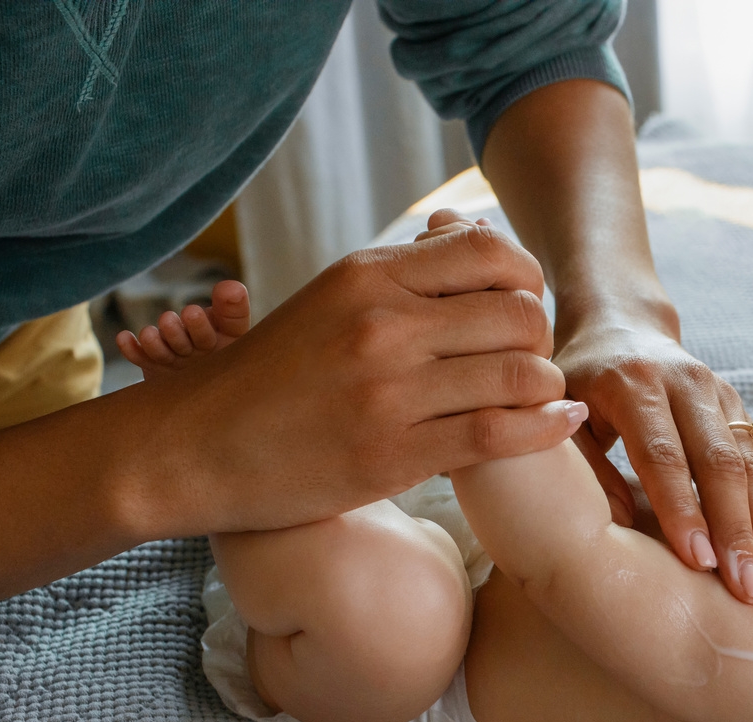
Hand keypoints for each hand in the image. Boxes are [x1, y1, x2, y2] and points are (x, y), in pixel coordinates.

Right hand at [138, 221, 581, 535]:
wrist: (193, 447)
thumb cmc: (270, 375)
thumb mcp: (331, 299)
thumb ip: (403, 274)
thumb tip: (476, 236)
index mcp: (368, 276)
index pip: (490, 253)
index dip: (529, 281)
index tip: (524, 306)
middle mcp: (383, 325)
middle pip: (519, 313)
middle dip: (542, 338)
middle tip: (531, 358)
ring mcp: (390, 392)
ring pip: (520, 373)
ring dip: (545, 385)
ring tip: (538, 395)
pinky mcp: (394, 455)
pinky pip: (499, 434)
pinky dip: (544, 427)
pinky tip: (559, 421)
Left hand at [556, 320, 752, 604]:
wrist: (618, 324)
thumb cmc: (578, 382)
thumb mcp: (563, 415)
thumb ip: (586, 468)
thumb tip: (619, 525)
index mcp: (633, 385)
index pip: (663, 456)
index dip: (682, 510)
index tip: (699, 564)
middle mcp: (683, 383)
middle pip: (718, 462)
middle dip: (738, 531)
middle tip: (751, 589)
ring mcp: (716, 392)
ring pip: (748, 462)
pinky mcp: (736, 405)